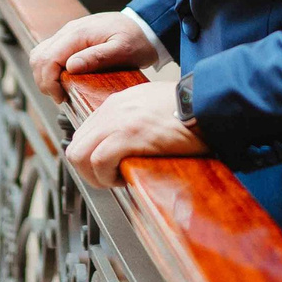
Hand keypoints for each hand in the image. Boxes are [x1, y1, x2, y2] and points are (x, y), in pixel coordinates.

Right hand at [29, 10, 160, 101]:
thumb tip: (70, 66)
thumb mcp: (123, 50)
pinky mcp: (71, 39)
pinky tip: (65, 80)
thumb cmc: (137, 39)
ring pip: (40, 54)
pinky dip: (51, 69)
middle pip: (38, 57)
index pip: (47, 58)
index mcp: (78, 33)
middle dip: (44, 81)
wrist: (145, 25)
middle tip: (60, 97)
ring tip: (61, 90)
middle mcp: (69, 31)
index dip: (49, 82)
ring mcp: (68, 33)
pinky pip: (50, 53)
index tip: (62, 98)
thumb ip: (97, 57)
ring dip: (45, 75)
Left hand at [65, 80, 205, 186]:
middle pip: (75, 147)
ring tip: (117, 179)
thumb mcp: (153, 105)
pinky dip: (108, 176)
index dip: (93, 158)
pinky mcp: (127, 136)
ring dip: (95, 175)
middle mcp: (111, 111)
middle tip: (110, 178)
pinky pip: (99, 162)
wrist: (206, 103)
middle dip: (88, 170)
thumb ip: (135, 119)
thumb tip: (130, 143)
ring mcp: (117, 122)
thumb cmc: (189, 108)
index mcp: (116, 104)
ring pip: (79, 155)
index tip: (109, 168)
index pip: (84, 135)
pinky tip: (126, 176)